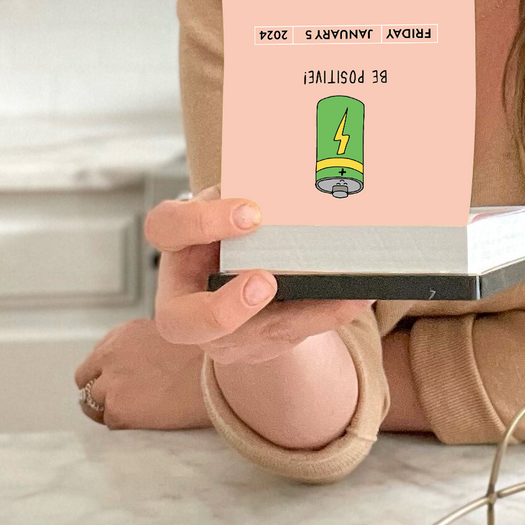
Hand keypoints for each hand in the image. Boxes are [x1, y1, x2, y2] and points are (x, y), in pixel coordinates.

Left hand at [74, 317, 209, 428]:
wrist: (221, 379)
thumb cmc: (208, 359)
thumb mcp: (172, 335)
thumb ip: (145, 346)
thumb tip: (140, 365)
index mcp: (125, 333)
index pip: (98, 356)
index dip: (110, 371)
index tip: (124, 381)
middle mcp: (112, 355)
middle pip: (85, 379)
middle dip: (101, 389)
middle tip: (125, 400)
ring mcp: (112, 383)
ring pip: (91, 404)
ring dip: (109, 409)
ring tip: (136, 414)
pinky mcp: (118, 409)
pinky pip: (110, 422)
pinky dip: (125, 425)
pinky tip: (147, 421)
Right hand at [147, 187, 371, 365]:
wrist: (242, 270)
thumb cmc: (235, 228)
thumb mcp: (233, 203)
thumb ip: (251, 193)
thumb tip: (296, 178)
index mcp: (176, 245)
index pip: (166, 228)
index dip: (202, 222)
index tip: (251, 213)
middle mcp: (184, 298)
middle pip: (181, 322)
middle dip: (224, 308)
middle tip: (265, 282)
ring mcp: (219, 333)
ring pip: (249, 338)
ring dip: (300, 314)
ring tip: (344, 291)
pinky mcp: (257, 346)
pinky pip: (294, 336)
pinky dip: (329, 314)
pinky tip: (358, 295)